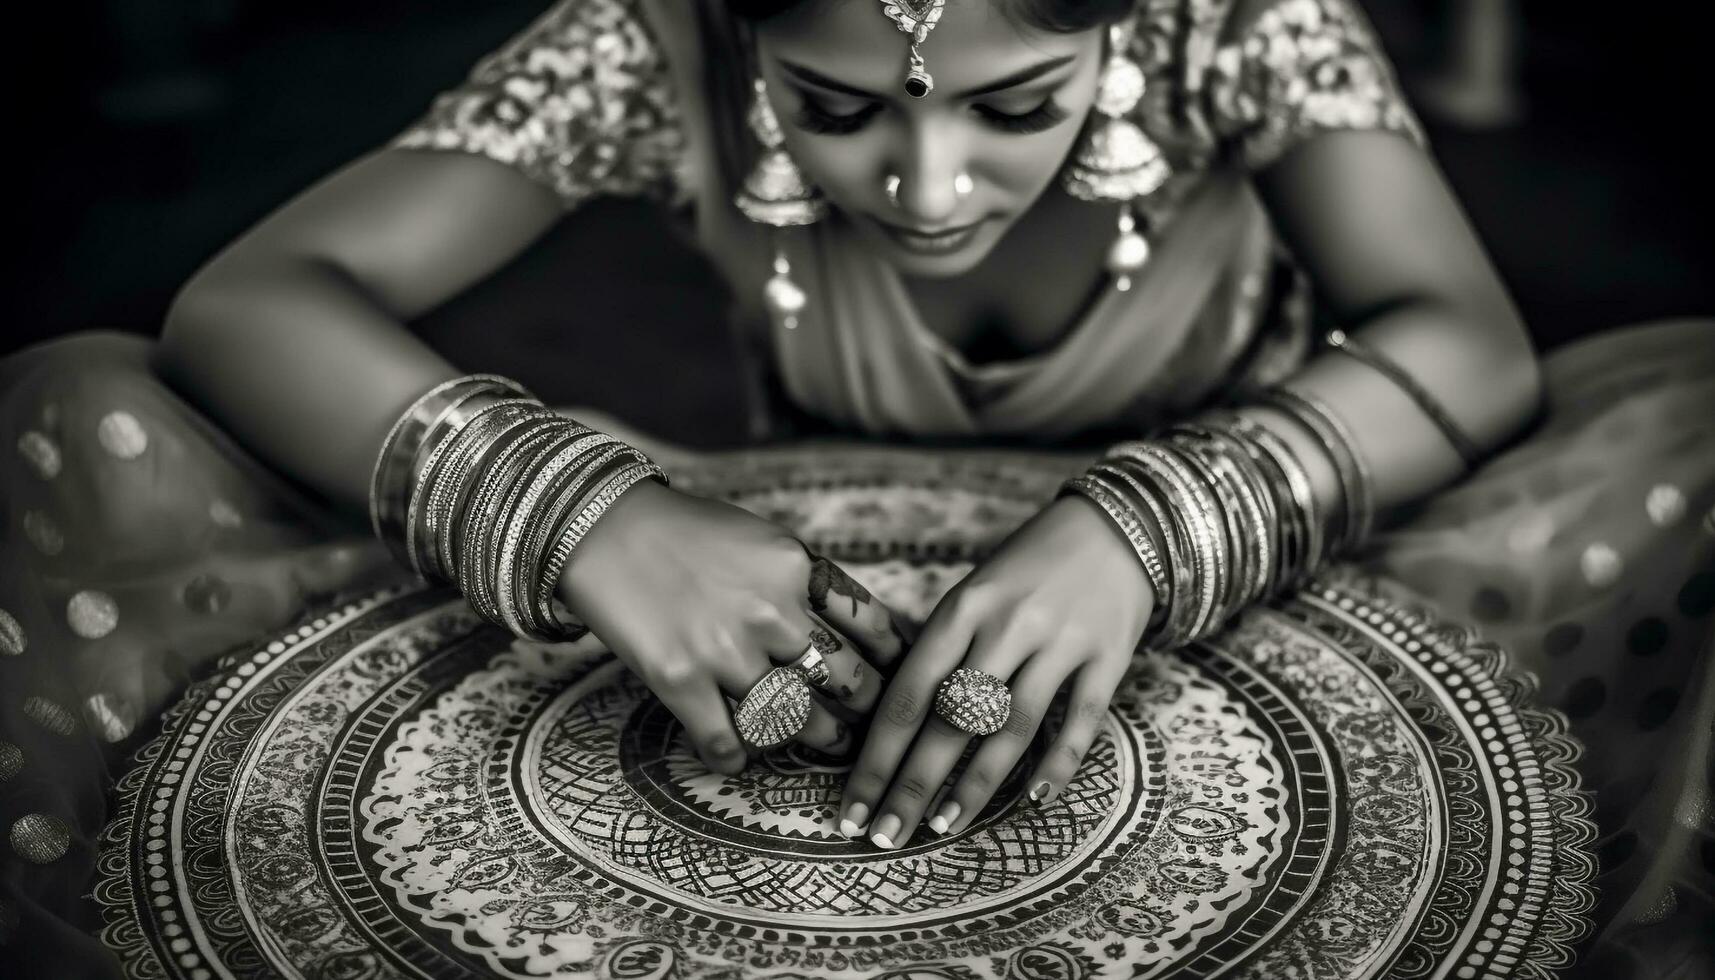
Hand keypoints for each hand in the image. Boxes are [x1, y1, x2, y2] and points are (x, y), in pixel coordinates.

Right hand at [558, 479, 905, 773]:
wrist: (601, 527)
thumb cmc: (687, 531)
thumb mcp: (764, 540)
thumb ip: (809, 583)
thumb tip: (860, 628)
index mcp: (797, 570)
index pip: (873, 627)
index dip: (896, 661)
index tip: (905, 678)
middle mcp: (770, 613)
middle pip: (846, 681)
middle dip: (869, 708)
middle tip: (878, 724)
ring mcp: (725, 652)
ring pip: (796, 720)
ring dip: (821, 740)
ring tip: (832, 746)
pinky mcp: (680, 682)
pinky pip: (727, 743)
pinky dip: (739, 760)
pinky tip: (742, 761)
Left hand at [838, 495, 1152, 846]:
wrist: (1115, 528)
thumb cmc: (1026, 570)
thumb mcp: (972, 592)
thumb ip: (941, 649)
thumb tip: (894, 723)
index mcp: (962, 608)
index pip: (909, 695)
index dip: (877, 758)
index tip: (852, 806)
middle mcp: (1007, 626)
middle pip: (950, 719)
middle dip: (911, 784)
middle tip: (883, 835)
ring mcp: (1060, 643)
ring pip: (1009, 727)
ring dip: (973, 785)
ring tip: (941, 827)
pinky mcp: (1106, 659)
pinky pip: (1077, 722)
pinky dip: (1056, 765)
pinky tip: (1031, 802)